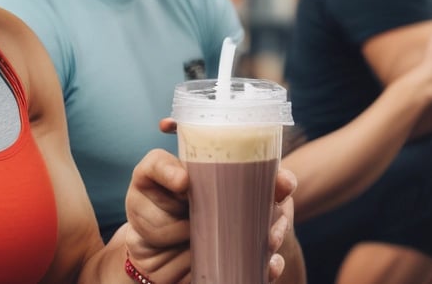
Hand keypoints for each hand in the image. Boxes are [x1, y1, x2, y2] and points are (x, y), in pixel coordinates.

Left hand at [124, 146, 299, 282]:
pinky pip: (265, 262)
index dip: (280, 174)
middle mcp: (240, 201)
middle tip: (279, 204)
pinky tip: (270, 265)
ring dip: (279, 232)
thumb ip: (161, 168)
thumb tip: (184, 179)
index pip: (261, 166)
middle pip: (277, 198)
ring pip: (276, 228)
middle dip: (284, 200)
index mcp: (224, 175)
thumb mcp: (148, 180)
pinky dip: (272, 265)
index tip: (284, 183)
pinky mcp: (239, 257)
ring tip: (270, 240)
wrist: (146, 252)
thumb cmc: (150, 208)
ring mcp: (242, 230)